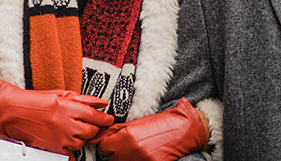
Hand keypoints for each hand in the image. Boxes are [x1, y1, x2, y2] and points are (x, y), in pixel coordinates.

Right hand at [0, 79, 113, 154]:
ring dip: (81, 136)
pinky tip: (64, 136)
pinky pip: (71, 150)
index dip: (104, 118)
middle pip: (91, 131)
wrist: (12, 112)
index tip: (107, 119)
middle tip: (90, 123)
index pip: (95, 116)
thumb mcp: (59, 94)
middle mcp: (66, 124)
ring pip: (82, 142)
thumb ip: (82, 99)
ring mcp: (61, 138)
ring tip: (72, 128)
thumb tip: (101, 103)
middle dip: (93, 128)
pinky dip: (71, 144)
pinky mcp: (54, 148)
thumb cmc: (34, 101)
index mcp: (68, 108)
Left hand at [90, 97, 207, 160]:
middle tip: (127, 146)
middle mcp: (133, 151)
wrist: (183, 130)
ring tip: (137, 150)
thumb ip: (114, 131)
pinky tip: (145, 155)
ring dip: (127, 158)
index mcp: (127, 137)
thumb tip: (97, 137)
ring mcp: (142, 160)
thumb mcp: (135, 124)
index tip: (113, 143)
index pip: (104, 147)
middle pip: (112, 158)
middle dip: (117, 153)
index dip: (108, 145)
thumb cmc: (160, 124)